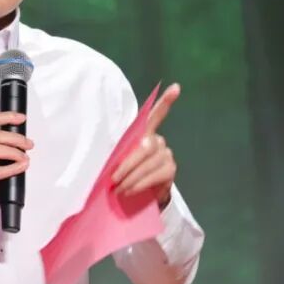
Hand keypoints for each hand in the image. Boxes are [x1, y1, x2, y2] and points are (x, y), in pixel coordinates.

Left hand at [110, 83, 180, 208]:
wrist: (138, 195)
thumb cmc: (122, 174)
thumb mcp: (116, 162)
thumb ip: (116, 156)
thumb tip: (107, 162)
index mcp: (143, 134)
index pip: (155, 115)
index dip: (165, 102)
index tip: (176, 87)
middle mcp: (158, 141)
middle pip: (145, 146)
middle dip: (127, 164)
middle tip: (113, 180)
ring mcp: (166, 155)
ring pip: (148, 163)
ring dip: (131, 178)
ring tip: (118, 189)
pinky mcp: (170, 170)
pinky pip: (155, 175)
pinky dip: (140, 184)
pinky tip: (130, 190)